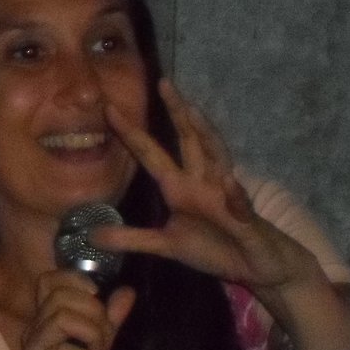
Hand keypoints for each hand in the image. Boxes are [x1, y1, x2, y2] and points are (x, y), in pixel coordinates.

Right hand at [15, 270, 136, 349]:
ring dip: (91, 335)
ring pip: (61, 319)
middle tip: (104, 339)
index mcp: (46, 320)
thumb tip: (126, 291)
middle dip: (93, 313)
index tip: (98, 299)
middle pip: (60, 296)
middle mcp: (34, 330)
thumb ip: (109, 322)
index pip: (50, 279)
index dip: (75, 280)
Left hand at [94, 81, 321, 296]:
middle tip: (163, 83)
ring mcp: (227, 197)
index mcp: (181, 187)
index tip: (109, 109)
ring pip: (218, 159)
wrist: (256, 266)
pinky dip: (236, 195)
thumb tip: (93, 236)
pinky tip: (230, 182)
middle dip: (177, 113)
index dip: (132, 133)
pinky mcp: (247, 221)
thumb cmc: (214, 247)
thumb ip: (132, 238)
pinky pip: (241, 206)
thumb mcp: (167, 245)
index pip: (151, 155)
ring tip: (194, 114)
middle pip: (189, 141)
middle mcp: (204, 183)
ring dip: (207, 136)